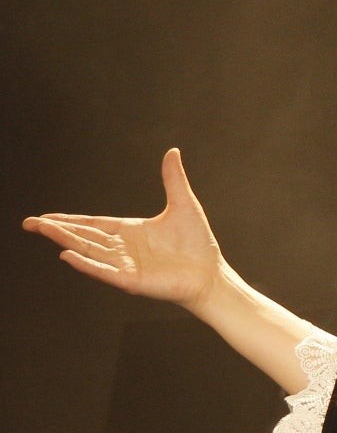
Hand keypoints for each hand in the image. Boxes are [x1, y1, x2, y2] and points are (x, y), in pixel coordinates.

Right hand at [21, 148, 224, 309]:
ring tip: (41, 230)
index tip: (45, 217)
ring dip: (65, 241)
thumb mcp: (184, 205)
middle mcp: (123, 249)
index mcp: (129, 231)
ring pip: (88, 250)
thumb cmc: (199, 244)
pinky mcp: (132, 280)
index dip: (69, 220)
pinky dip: (86, 264)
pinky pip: (104, 271)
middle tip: (29, 224)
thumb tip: (173, 152)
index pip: (92, 224)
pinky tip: (67, 255)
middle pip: (83, 236)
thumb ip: (173, 179)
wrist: (212, 274)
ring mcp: (126, 265)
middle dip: (56, 230)